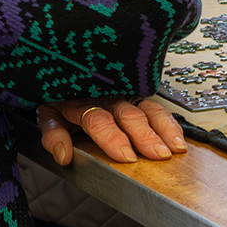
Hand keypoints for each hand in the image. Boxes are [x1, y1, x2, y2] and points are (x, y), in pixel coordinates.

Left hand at [36, 97, 186, 165]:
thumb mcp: (48, 114)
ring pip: (148, 110)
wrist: (67, 70)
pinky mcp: (139, 97)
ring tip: (174, 149)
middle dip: (146, 136)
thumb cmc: (61, 98)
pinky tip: (178, 139)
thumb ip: (53, 134)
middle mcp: (108, 97)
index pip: (98, 120)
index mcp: (83, 102)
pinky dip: (170, 124)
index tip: (126, 156)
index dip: (112, 138)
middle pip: (129, 116)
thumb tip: (64, 155)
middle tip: (159, 154)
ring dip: (163, 130)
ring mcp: (126, 95)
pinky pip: (157, 109)